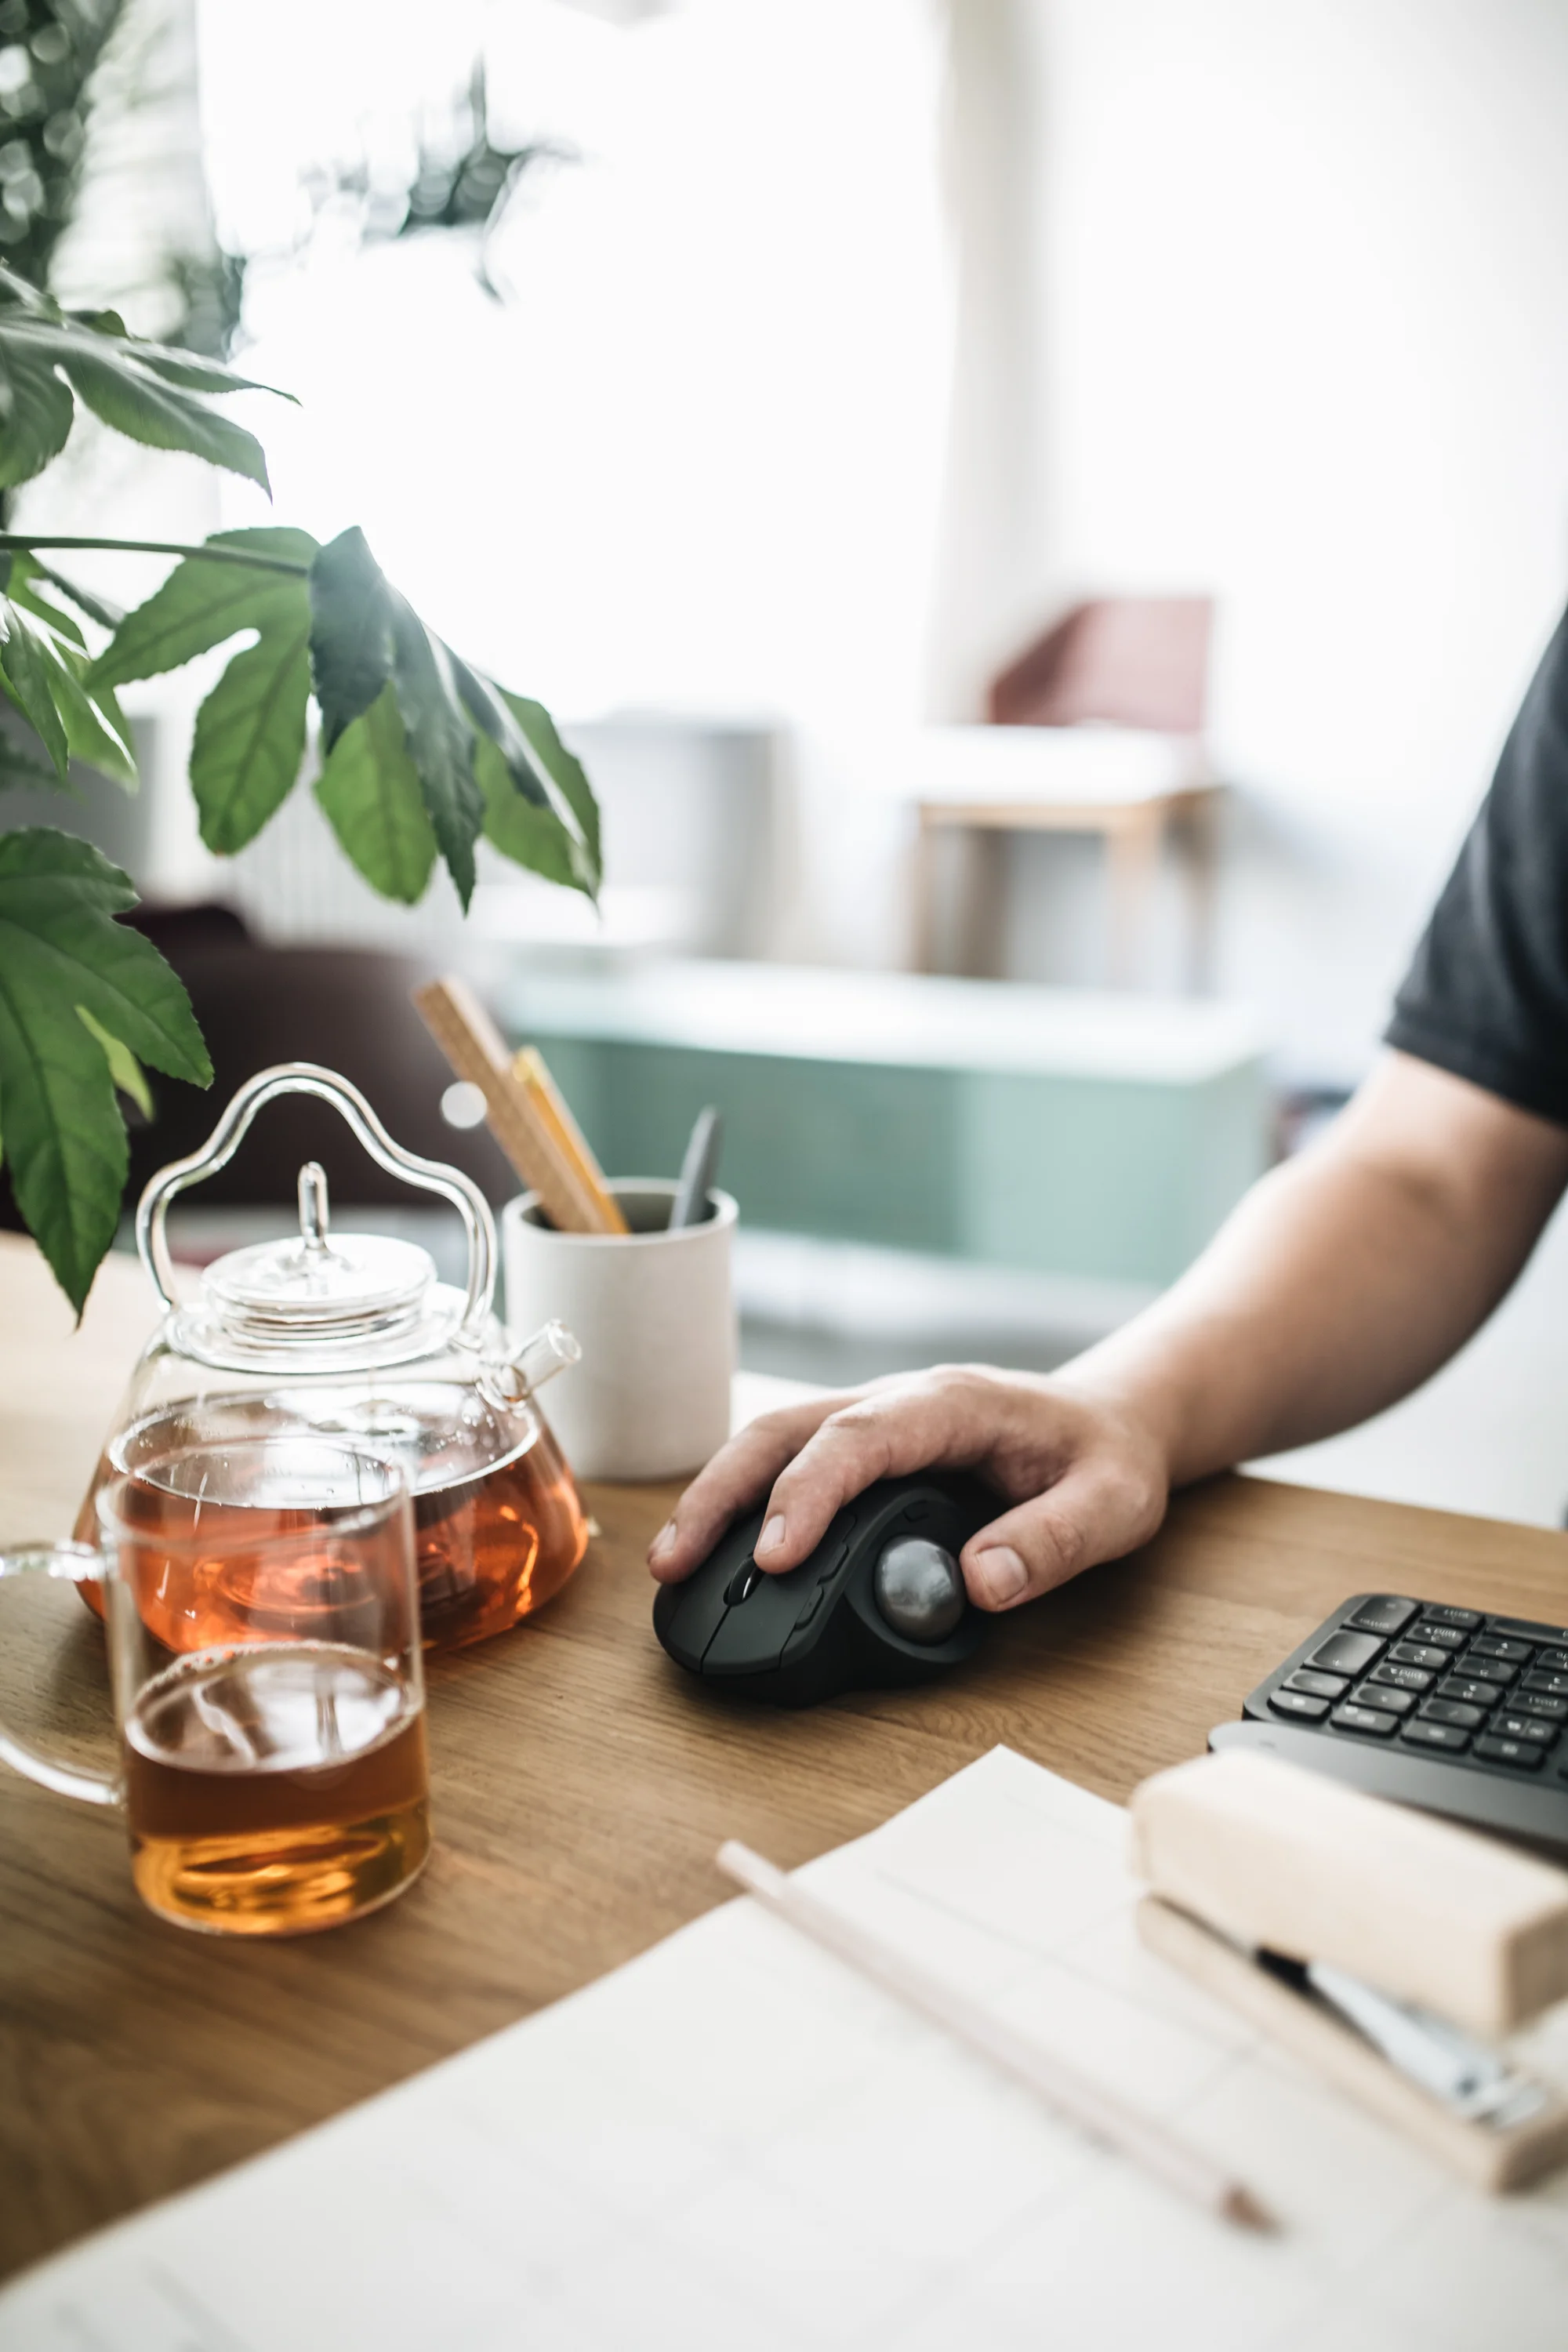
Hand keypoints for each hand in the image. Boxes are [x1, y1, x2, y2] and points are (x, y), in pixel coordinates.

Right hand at [646, 1365, 1170, 1612]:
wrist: (1111, 1421)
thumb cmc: (1107, 1458)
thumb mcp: (1113, 1504)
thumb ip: (1055, 1541)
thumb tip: (981, 1581)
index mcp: (952, 1403)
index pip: (860, 1439)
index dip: (808, 1492)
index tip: (774, 1555)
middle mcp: (897, 1401)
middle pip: (784, 1430)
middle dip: (722, 1492)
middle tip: (676, 1562)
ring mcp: (872, 1421)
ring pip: (769, 1441)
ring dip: (716, 1497)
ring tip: (671, 1564)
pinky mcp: (861, 1451)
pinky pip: (786, 1463)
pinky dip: (740, 1503)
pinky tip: (715, 1553)